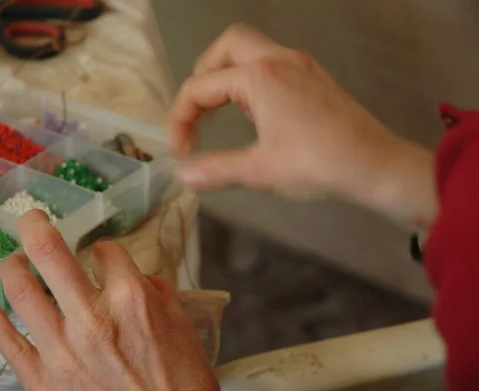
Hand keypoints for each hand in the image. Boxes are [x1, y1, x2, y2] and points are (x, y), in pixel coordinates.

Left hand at [0, 210, 219, 390]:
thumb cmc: (182, 385)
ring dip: (12, 268)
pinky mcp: (44, 383)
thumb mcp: (182, 329)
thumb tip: (140, 279)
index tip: (103, 256)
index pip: (105, 252)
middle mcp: (91, 318)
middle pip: (50, 255)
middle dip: (36, 227)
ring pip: (21, 293)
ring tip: (11, 261)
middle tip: (30, 219)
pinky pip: (9, 346)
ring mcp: (62, 351)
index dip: (104, 249)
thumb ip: (157, 295)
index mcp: (130, 299)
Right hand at [169, 24, 435, 225]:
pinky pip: (271, 63)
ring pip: (250, 50)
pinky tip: (253, 112)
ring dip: (227, 75)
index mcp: (260, 77)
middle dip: (203, 76)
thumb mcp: (261, 170)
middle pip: (226, 47)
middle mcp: (279, 59)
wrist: (376, 166)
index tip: (180, 152)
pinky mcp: (313, 78)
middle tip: (197, 112)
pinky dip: (250, 80)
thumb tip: (183, 176)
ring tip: (218, 112)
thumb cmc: (320, 164)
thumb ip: (216, 169)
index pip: (200, 87)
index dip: (180, 120)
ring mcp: (300, 65)